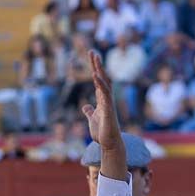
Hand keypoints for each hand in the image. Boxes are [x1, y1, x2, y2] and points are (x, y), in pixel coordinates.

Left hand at [82, 50, 126, 179]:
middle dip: (97, 65)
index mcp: (102, 100)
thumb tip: (85, 106)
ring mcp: (108, 102)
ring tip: (95, 57)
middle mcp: (107, 98)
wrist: (109, 144)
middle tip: (92, 52)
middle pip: (102, 78)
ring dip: (100, 69)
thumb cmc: (102, 133)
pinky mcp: (108, 108)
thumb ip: (89, 112)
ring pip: (105, 82)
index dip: (95, 69)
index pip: (98, 81)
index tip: (91, 58)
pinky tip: (95, 75)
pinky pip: (105, 93)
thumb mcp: (92, 119)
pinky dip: (100, 83)